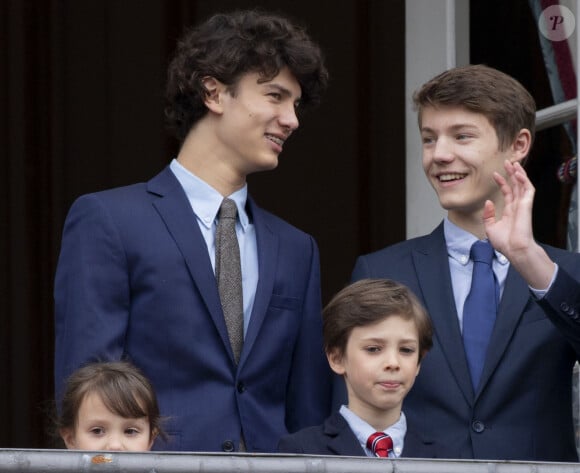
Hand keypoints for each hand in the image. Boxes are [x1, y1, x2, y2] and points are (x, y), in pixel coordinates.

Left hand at [483, 160, 554, 288]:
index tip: (494, 174)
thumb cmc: (505, 243)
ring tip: (514, 163)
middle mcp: (517, 207)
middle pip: (515, 186)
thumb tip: (488, 202)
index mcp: (509, 211)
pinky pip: (528, 190)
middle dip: (511, 173)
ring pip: (523, 185)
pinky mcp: (527, 206)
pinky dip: (524, 180)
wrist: (514, 250)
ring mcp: (523, 205)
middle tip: (507, 162)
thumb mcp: (490, 228)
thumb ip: (488, 215)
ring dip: (519, 173)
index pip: (507, 192)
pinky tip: (519, 173)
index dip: (501, 182)